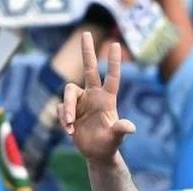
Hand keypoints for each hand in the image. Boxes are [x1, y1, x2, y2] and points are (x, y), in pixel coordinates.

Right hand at [60, 32, 136, 163]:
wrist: (96, 154)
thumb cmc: (108, 145)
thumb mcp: (115, 138)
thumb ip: (120, 130)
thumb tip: (131, 127)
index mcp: (107, 100)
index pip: (111, 77)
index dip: (113, 62)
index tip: (115, 45)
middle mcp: (93, 96)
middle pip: (89, 69)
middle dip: (87, 51)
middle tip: (86, 33)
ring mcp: (80, 102)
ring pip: (67, 94)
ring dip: (67, 109)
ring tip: (70, 126)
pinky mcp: (69, 110)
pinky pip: (61, 108)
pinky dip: (63, 119)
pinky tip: (69, 131)